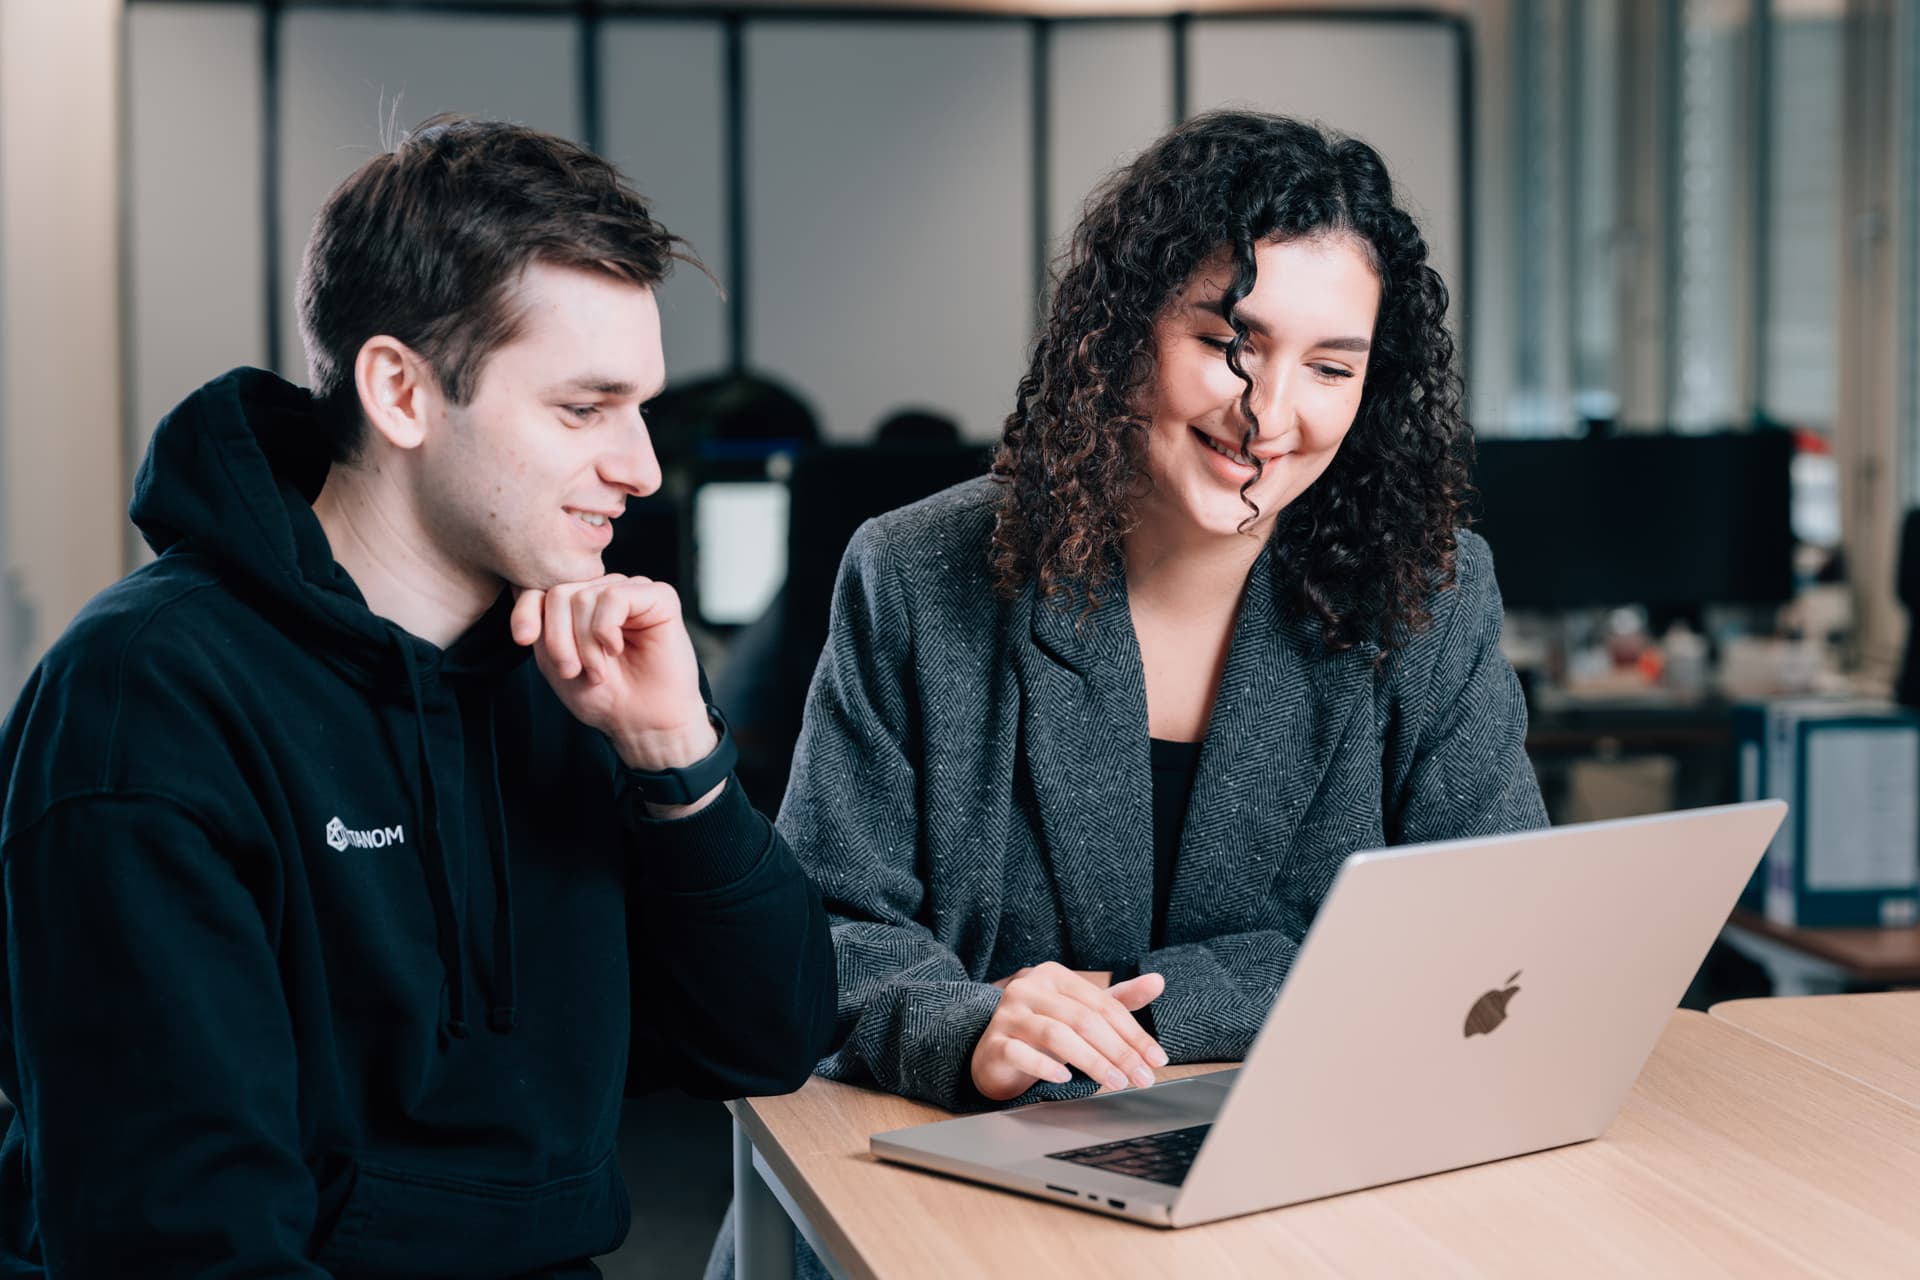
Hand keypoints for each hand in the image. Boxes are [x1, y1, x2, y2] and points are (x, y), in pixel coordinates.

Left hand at [510, 575, 714, 774]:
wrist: (642, 722)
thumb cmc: (604, 696)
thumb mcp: (554, 661)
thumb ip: (538, 626)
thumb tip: (516, 587)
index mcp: (582, 604)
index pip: (541, 588)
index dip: (526, 611)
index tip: (523, 639)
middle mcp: (606, 591)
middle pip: (560, 594)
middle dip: (559, 639)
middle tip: (573, 670)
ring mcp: (633, 591)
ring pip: (585, 597)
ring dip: (585, 643)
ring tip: (598, 670)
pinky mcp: (659, 596)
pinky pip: (614, 597)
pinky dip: (606, 630)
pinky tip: (616, 649)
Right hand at [970, 962, 1166, 1101]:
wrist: (996, 1055)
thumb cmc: (1044, 1032)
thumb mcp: (1082, 1013)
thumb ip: (1118, 1000)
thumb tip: (1158, 981)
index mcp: (1054, 976)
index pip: (1102, 1004)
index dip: (1133, 1033)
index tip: (1156, 1059)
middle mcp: (1028, 988)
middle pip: (1083, 1020)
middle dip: (1119, 1051)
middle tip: (1142, 1077)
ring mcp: (1007, 1014)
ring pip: (1057, 1035)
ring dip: (1092, 1061)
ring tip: (1116, 1082)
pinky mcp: (993, 1042)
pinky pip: (1020, 1053)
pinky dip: (1045, 1067)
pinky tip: (1065, 1079)